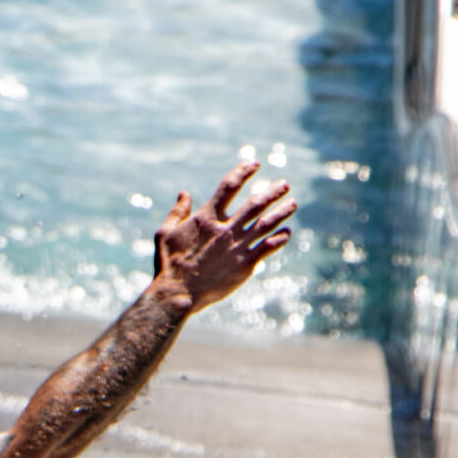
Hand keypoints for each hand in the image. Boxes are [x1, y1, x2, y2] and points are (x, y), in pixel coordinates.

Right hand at [150, 161, 295, 310]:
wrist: (178, 294)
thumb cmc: (169, 264)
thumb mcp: (165, 234)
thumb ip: (177, 212)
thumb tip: (184, 194)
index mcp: (206, 218)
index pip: (229, 187)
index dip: (243, 172)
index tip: (255, 164)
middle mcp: (226, 229)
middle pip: (255, 204)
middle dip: (272, 192)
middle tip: (284, 184)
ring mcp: (237, 247)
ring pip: (267, 224)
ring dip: (282, 212)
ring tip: (292, 203)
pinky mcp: (245, 265)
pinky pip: (268, 247)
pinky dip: (279, 239)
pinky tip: (286, 233)